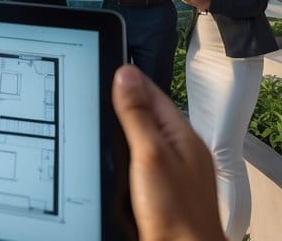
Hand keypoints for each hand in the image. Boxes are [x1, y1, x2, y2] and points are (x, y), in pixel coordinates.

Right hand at [113, 65, 226, 240]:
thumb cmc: (178, 216)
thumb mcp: (151, 156)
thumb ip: (139, 115)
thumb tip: (126, 74)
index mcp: (183, 136)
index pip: (152, 92)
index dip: (128, 79)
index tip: (106, 65)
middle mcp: (181, 152)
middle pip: (148, 114)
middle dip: (124, 102)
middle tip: (98, 88)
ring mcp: (173, 173)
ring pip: (144, 138)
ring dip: (125, 128)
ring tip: (103, 115)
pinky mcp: (162, 193)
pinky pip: (141, 161)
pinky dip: (126, 155)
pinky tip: (114, 159)